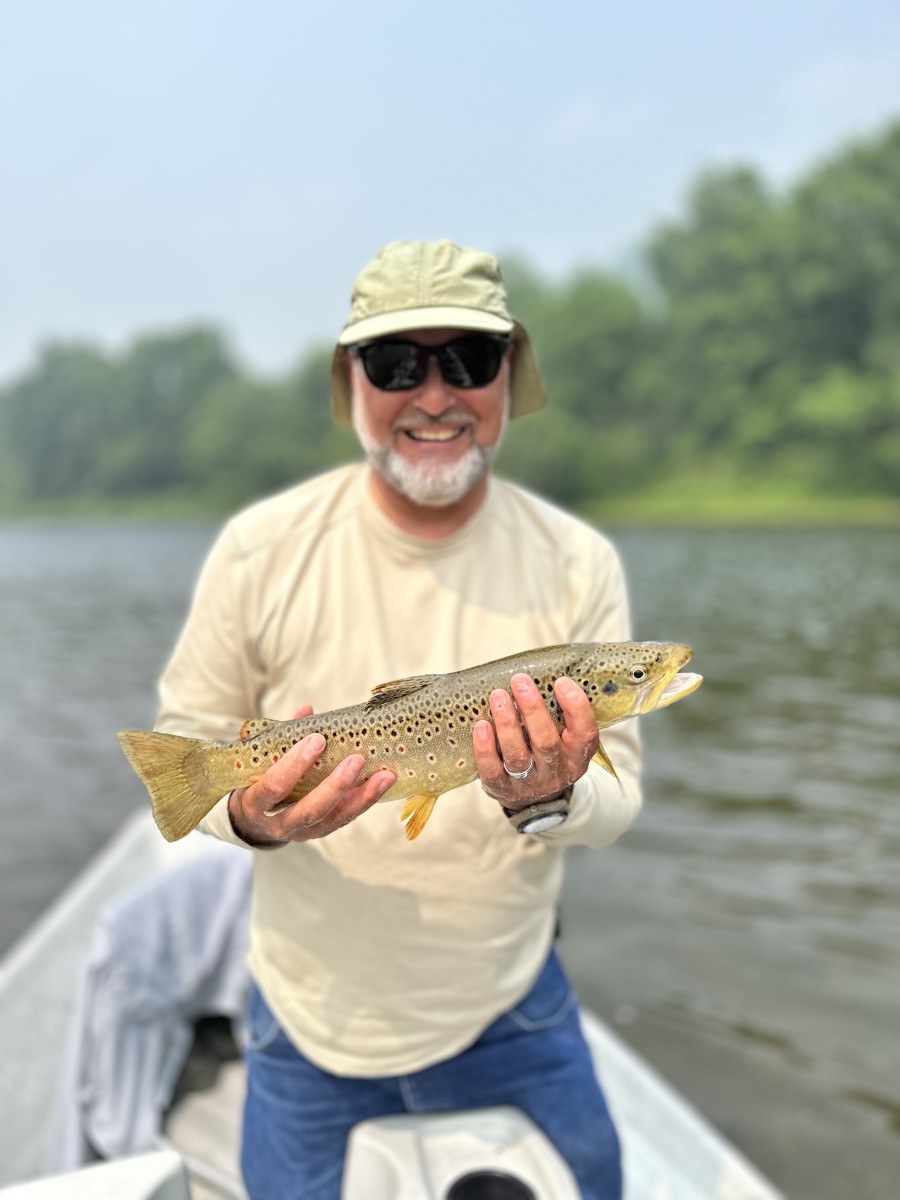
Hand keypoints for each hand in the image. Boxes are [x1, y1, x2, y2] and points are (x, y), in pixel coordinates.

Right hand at [228, 705, 395, 844]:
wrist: (252, 820)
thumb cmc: (256, 780)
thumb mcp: (258, 759)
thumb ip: (280, 736)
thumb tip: (306, 709)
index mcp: (255, 802)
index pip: (274, 786)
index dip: (295, 764)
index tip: (317, 739)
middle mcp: (278, 824)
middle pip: (310, 810)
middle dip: (335, 785)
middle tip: (357, 759)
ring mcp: (301, 832)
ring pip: (334, 818)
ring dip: (362, 797)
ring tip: (385, 776)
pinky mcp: (320, 833)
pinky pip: (344, 819)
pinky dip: (364, 801)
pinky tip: (381, 784)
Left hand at [473, 675, 597, 812]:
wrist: (534, 798)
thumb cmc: (548, 754)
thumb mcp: (566, 738)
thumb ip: (560, 713)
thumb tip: (541, 673)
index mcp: (577, 756)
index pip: (584, 733)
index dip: (575, 707)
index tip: (560, 682)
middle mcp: (556, 771)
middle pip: (546, 742)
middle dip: (532, 709)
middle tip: (520, 681)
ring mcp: (529, 783)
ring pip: (517, 755)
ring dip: (507, 724)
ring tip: (498, 696)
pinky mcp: (503, 789)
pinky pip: (492, 771)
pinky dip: (485, 748)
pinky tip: (481, 726)